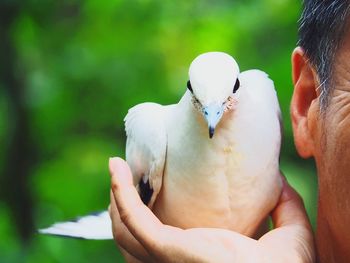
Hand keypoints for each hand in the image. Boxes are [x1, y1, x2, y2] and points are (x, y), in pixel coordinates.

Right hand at [109, 157, 314, 262]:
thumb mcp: (288, 233)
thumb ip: (285, 208)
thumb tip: (280, 182)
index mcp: (198, 253)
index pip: (161, 240)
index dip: (150, 216)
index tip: (150, 186)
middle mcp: (174, 259)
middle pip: (132, 236)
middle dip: (124, 206)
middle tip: (126, 176)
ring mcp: (167, 255)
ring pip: (124, 229)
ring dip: (118, 198)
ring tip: (118, 169)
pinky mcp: (167, 248)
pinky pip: (133, 219)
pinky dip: (121, 192)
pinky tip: (117, 167)